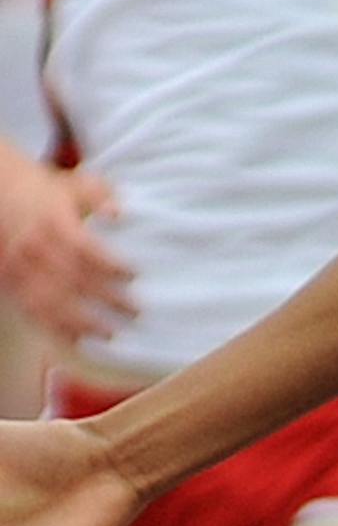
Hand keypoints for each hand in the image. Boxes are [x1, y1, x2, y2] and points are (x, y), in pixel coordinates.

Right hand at [0, 167, 134, 343]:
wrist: (1, 196)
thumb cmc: (47, 193)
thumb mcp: (75, 185)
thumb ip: (100, 195)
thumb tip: (119, 213)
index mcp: (53, 221)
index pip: (84, 248)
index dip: (111, 265)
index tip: (135, 275)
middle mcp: (34, 247)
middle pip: (73, 279)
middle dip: (107, 299)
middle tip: (136, 312)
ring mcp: (19, 268)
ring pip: (51, 302)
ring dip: (82, 322)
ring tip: (111, 334)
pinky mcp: (11, 284)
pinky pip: (32, 312)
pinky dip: (55, 329)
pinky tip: (79, 340)